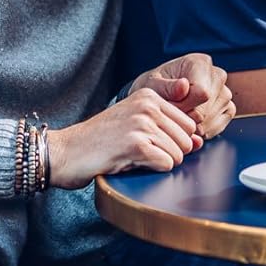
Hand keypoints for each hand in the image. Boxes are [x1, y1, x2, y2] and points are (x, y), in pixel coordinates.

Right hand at [47, 89, 198, 188]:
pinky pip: (166, 164)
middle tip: (140, 154)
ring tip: (132, 157)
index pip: (188, 124)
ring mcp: (142, 124)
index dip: (174, 142)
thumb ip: (167, 130)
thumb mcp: (135, 125)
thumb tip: (199, 143)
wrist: (66, 151)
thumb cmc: (100, 141)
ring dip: (158, 163)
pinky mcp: (136, 145)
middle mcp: (148, 105)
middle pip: (186, 141)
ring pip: (178, 155)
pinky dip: (152, 170)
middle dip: (168, 154)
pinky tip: (130, 163)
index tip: (150, 145)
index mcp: (149, 95)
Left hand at [129, 52, 235, 138]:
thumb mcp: (152, 85)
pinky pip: (217, 128)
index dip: (183, 106)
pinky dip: (200, 131)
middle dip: (185, 118)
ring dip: (191, 126)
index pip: (202, 93)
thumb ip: (167, 87)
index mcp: (200, 62)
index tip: (169, 107)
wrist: (160, 96)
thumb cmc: (154, 88)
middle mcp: (217, 75)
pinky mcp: (228, 109)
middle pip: (206, 110)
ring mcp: (225, 93)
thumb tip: (184, 86)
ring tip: (178, 117)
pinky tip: (188, 123)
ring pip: (210, 120)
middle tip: (171, 115)